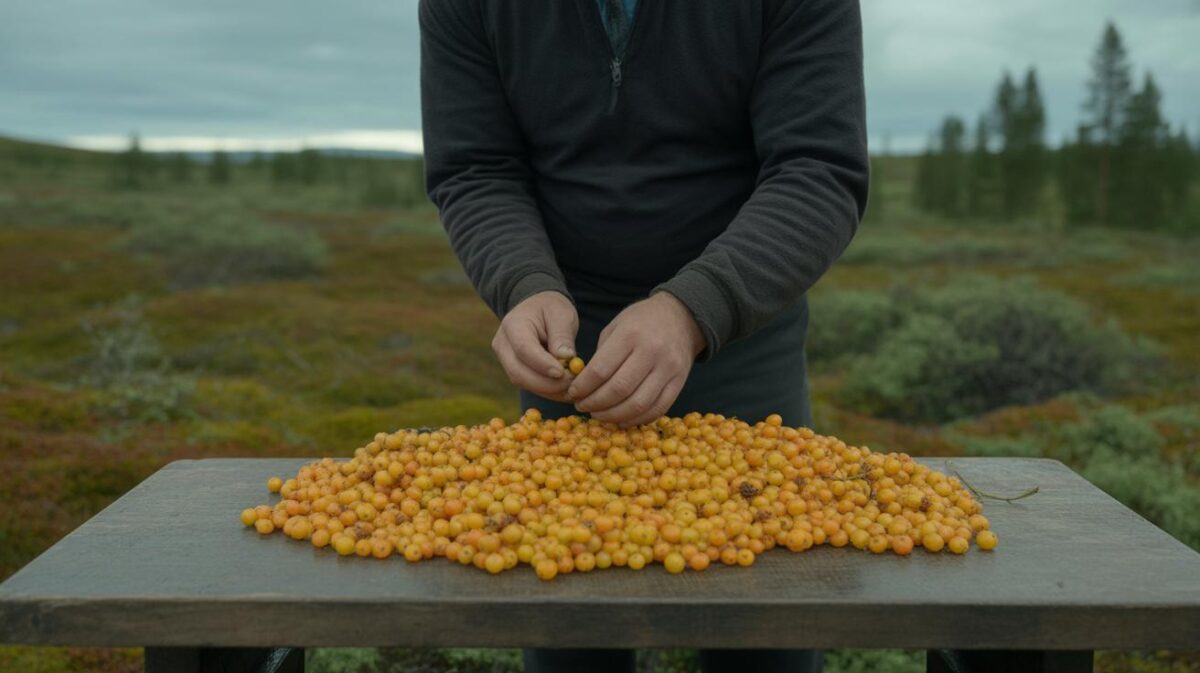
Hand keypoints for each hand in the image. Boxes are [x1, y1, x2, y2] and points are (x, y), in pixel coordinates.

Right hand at [492, 291, 578, 400]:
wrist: (537, 308)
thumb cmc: (550, 309)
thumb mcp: (561, 314)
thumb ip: (562, 335)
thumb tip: (566, 358)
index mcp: (513, 324)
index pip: (524, 349)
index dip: (542, 365)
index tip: (563, 373)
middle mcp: (503, 344)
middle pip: (518, 372)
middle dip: (546, 384)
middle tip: (572, 384)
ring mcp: (505, 359)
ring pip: (523, 382)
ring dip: (549, 390)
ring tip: (572, 388)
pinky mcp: (513, 370)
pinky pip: (528, 385)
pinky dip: (547, 391)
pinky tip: (565, 389)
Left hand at [568, 292, 704, 426]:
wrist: (681, 318)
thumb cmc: (641, 321)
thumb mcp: (615, 327)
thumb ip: (601, 356)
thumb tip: (584, 386)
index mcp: (630, 335)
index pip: (600, 370)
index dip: (583, 387)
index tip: (573, 393)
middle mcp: (651, 352)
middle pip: (619, 389)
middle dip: (595, 404)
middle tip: (583, 407)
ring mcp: (668, 369)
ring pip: (638, 404)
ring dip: (614, 415)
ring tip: (599, 415)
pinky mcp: (679, 383)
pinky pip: (658, 409)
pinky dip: (637, 419)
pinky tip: (622, 419)